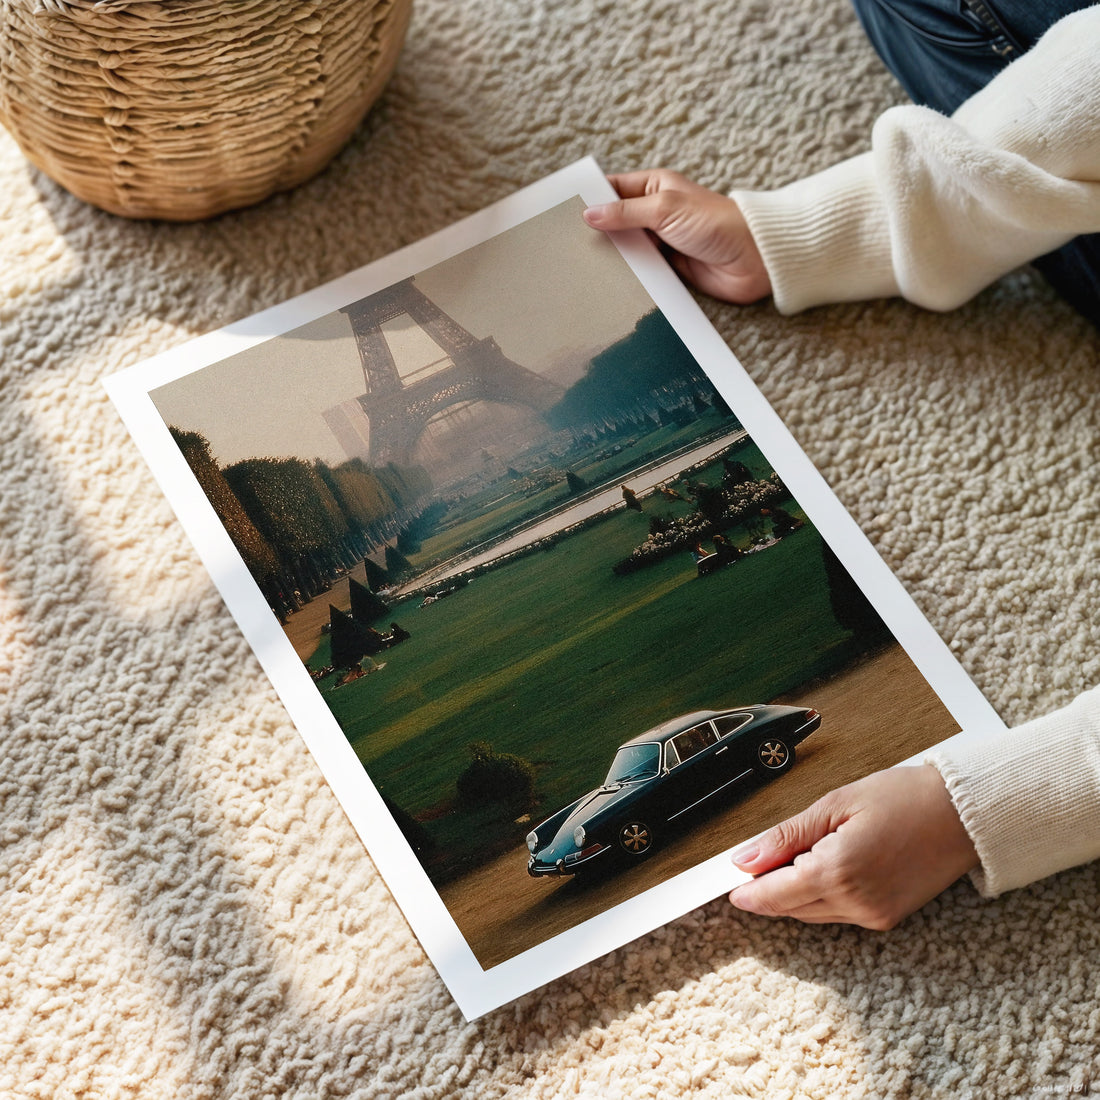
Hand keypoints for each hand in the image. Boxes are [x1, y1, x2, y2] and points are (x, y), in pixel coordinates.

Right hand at [582, 169, 770, 303]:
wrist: (753, 259)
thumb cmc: (717, 223)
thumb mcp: (665, 209)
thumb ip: (625, 213)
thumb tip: (590, 213)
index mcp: (654, 187)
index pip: (612, 189)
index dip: (590, 198)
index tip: (564, 211)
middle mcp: (655, 213)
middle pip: (615, 221)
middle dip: (595, 231)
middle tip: (565, 243)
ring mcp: (660, 242)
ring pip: (625, 249)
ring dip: (609, 256)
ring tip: (578, 265)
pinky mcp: (667, 268)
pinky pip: (639, 271)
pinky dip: (626, 275)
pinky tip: (606, 282)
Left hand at [728, 765, 978, 929]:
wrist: (964, 814)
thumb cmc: (904, 798)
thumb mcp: (835, 804)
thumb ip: (786, 836)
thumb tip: (745, 858)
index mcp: (838, 871)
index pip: (775, 894)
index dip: (749, 892)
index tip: (730, 888)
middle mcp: (856, 902)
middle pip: (791, 908)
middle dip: (768, 890)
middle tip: (755, 865)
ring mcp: (874, 915)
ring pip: (812, 914)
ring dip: (794, 893)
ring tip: (790, 860)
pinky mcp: (887, 918)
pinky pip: (838, 914)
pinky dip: (820, 896)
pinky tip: (820, 869)